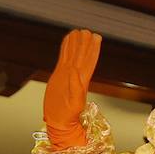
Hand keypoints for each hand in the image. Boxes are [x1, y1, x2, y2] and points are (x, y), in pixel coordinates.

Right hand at [43, 29, 102, 149]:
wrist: (59, 122)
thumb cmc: (66, 117)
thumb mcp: (73, 103)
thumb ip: (75, 87)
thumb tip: (75, 71)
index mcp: (80, 80)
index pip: (88, 61)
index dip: (92, 49)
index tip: (96, 37)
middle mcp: (75, 76)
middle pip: (81, 55)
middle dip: (85, 43)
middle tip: (87, 30)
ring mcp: (67, 75)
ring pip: (73, 56)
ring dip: (77, 44)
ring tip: (79, 32)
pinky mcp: (60, 76)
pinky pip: (63, 59)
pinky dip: (65, 50)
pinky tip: (67, 42)